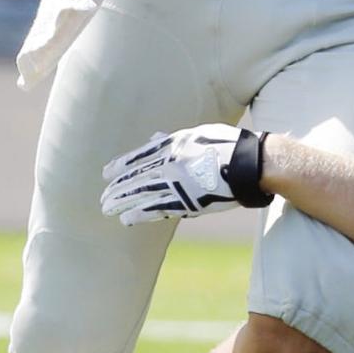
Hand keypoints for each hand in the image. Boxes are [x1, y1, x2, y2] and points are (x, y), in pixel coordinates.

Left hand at [100, 124, 268, 224]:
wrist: (249, 164)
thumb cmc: (227, 145)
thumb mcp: (199, 134)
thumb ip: (174, 139)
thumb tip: (154, 138)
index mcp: (174, 144)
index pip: (140, 156)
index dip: (121, 165)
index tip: (106, 173)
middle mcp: (171, 163)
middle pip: (137, 177)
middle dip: (118, 188)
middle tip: (104, 198)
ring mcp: (177, 183)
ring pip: (142, 193)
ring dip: (123, 201)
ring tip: (108, 209)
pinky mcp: (187, 200)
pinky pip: (158, 209)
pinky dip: (140, 214)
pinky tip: (127, 218)